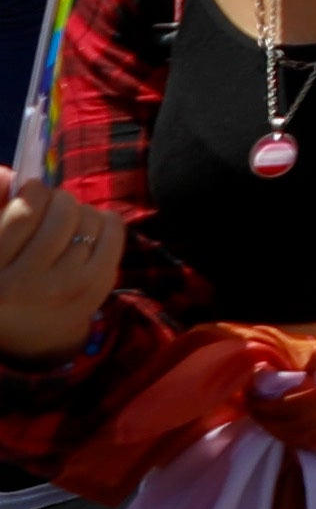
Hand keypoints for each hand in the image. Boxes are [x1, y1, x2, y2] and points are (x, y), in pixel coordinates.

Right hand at [0, 178, 119, 360]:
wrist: (31, 334)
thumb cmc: (5, 278)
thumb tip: (8, 174)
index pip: (25, 212)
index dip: (32, 192)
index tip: (30, 192)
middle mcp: (29, 284)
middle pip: (62, 212)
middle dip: (58, 200)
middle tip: (50, 206)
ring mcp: (68, 287)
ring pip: (87, 218)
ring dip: (78, 212)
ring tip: (65, 224)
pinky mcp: (98, 285)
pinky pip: (112, 228)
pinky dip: (103, 220)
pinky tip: (87, 230)